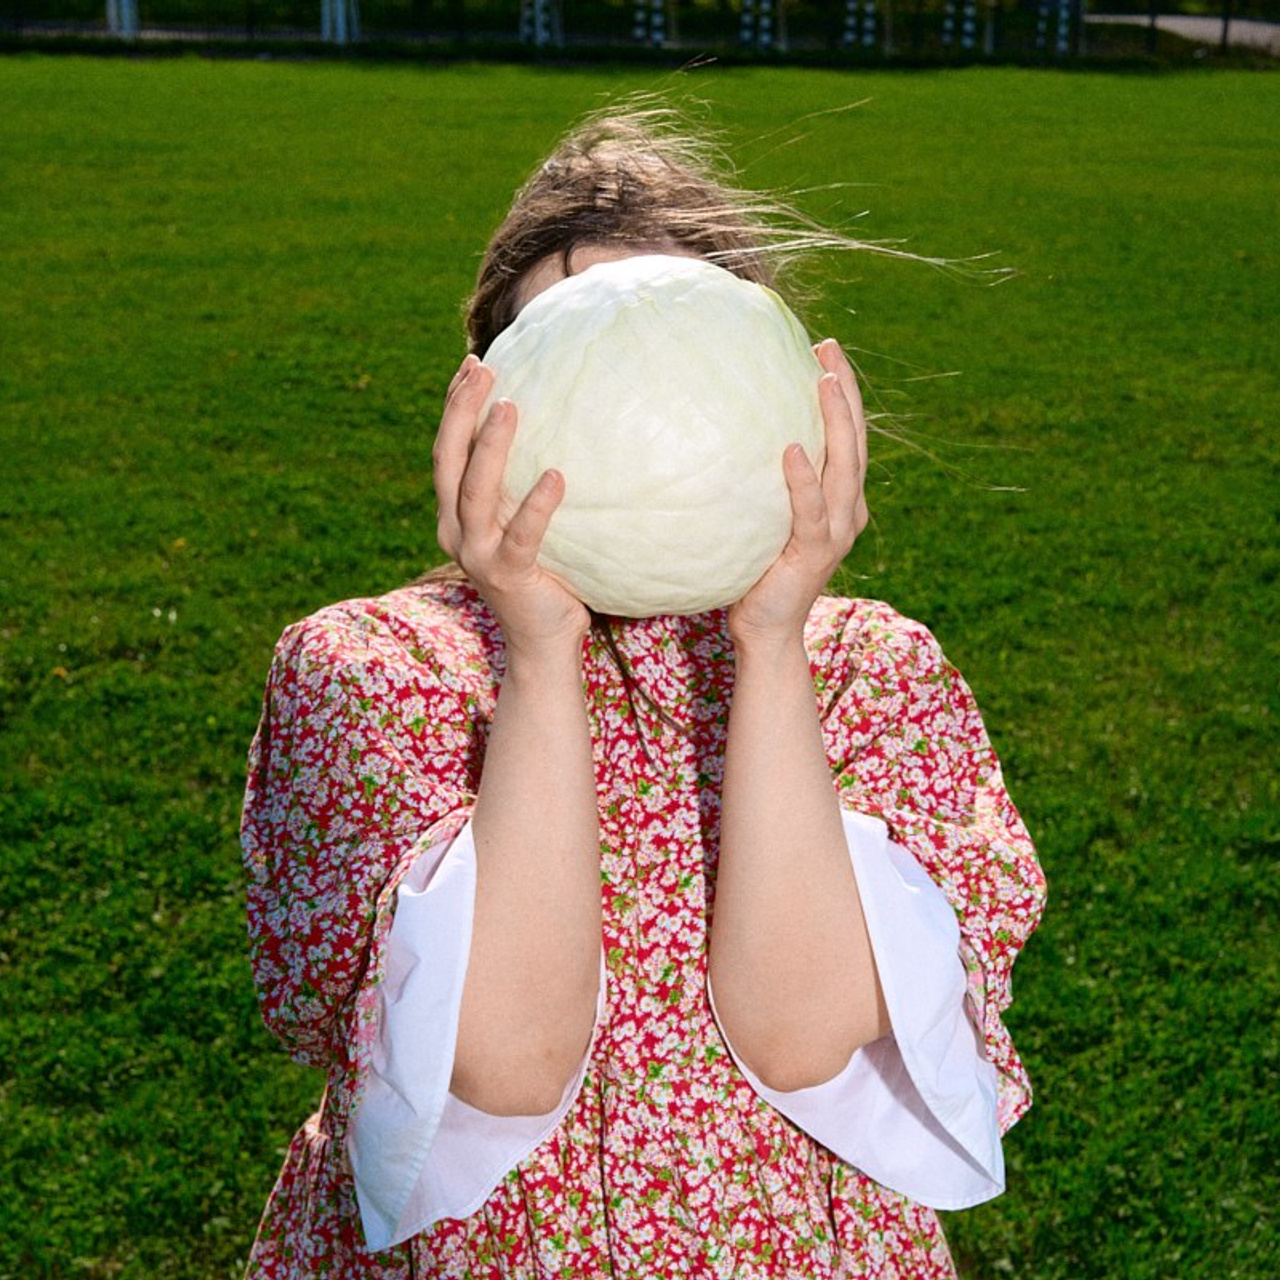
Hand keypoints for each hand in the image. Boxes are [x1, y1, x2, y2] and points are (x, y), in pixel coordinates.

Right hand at [434, 355, 589, 653]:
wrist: (543, 643)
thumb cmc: (545, 578)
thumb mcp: (526, 527)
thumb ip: (526, 489)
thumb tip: (562, 435)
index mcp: (455, 516)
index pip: (447, 450)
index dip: (454, 406)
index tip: (472, 363)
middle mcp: (456, 532)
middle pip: (448, 460)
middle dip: (460, 411)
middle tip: (483, 368)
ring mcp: (477, 555)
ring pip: (475, 490)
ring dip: (491, 446)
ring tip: (510, 406)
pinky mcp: (507, 574)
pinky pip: (521, 534)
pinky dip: (536, 504)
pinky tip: (557, 475)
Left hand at [728, 339, 867, 646]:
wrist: (765, 630)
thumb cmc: (755, 572)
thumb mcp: (758, 518)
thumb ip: (754, 483)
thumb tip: (711, 434)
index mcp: (841, 498)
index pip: (847, 435)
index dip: (842, 391)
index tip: (823, 348)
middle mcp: (848, 510)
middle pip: (855, 439)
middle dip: (846, 390)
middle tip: (828, 348)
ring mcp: (837, 531)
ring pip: (845, 465)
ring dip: (837, 421)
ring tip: (824, 381)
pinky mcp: (816, 552)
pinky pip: (812, 510)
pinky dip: (804, 479)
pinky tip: (793, 450)